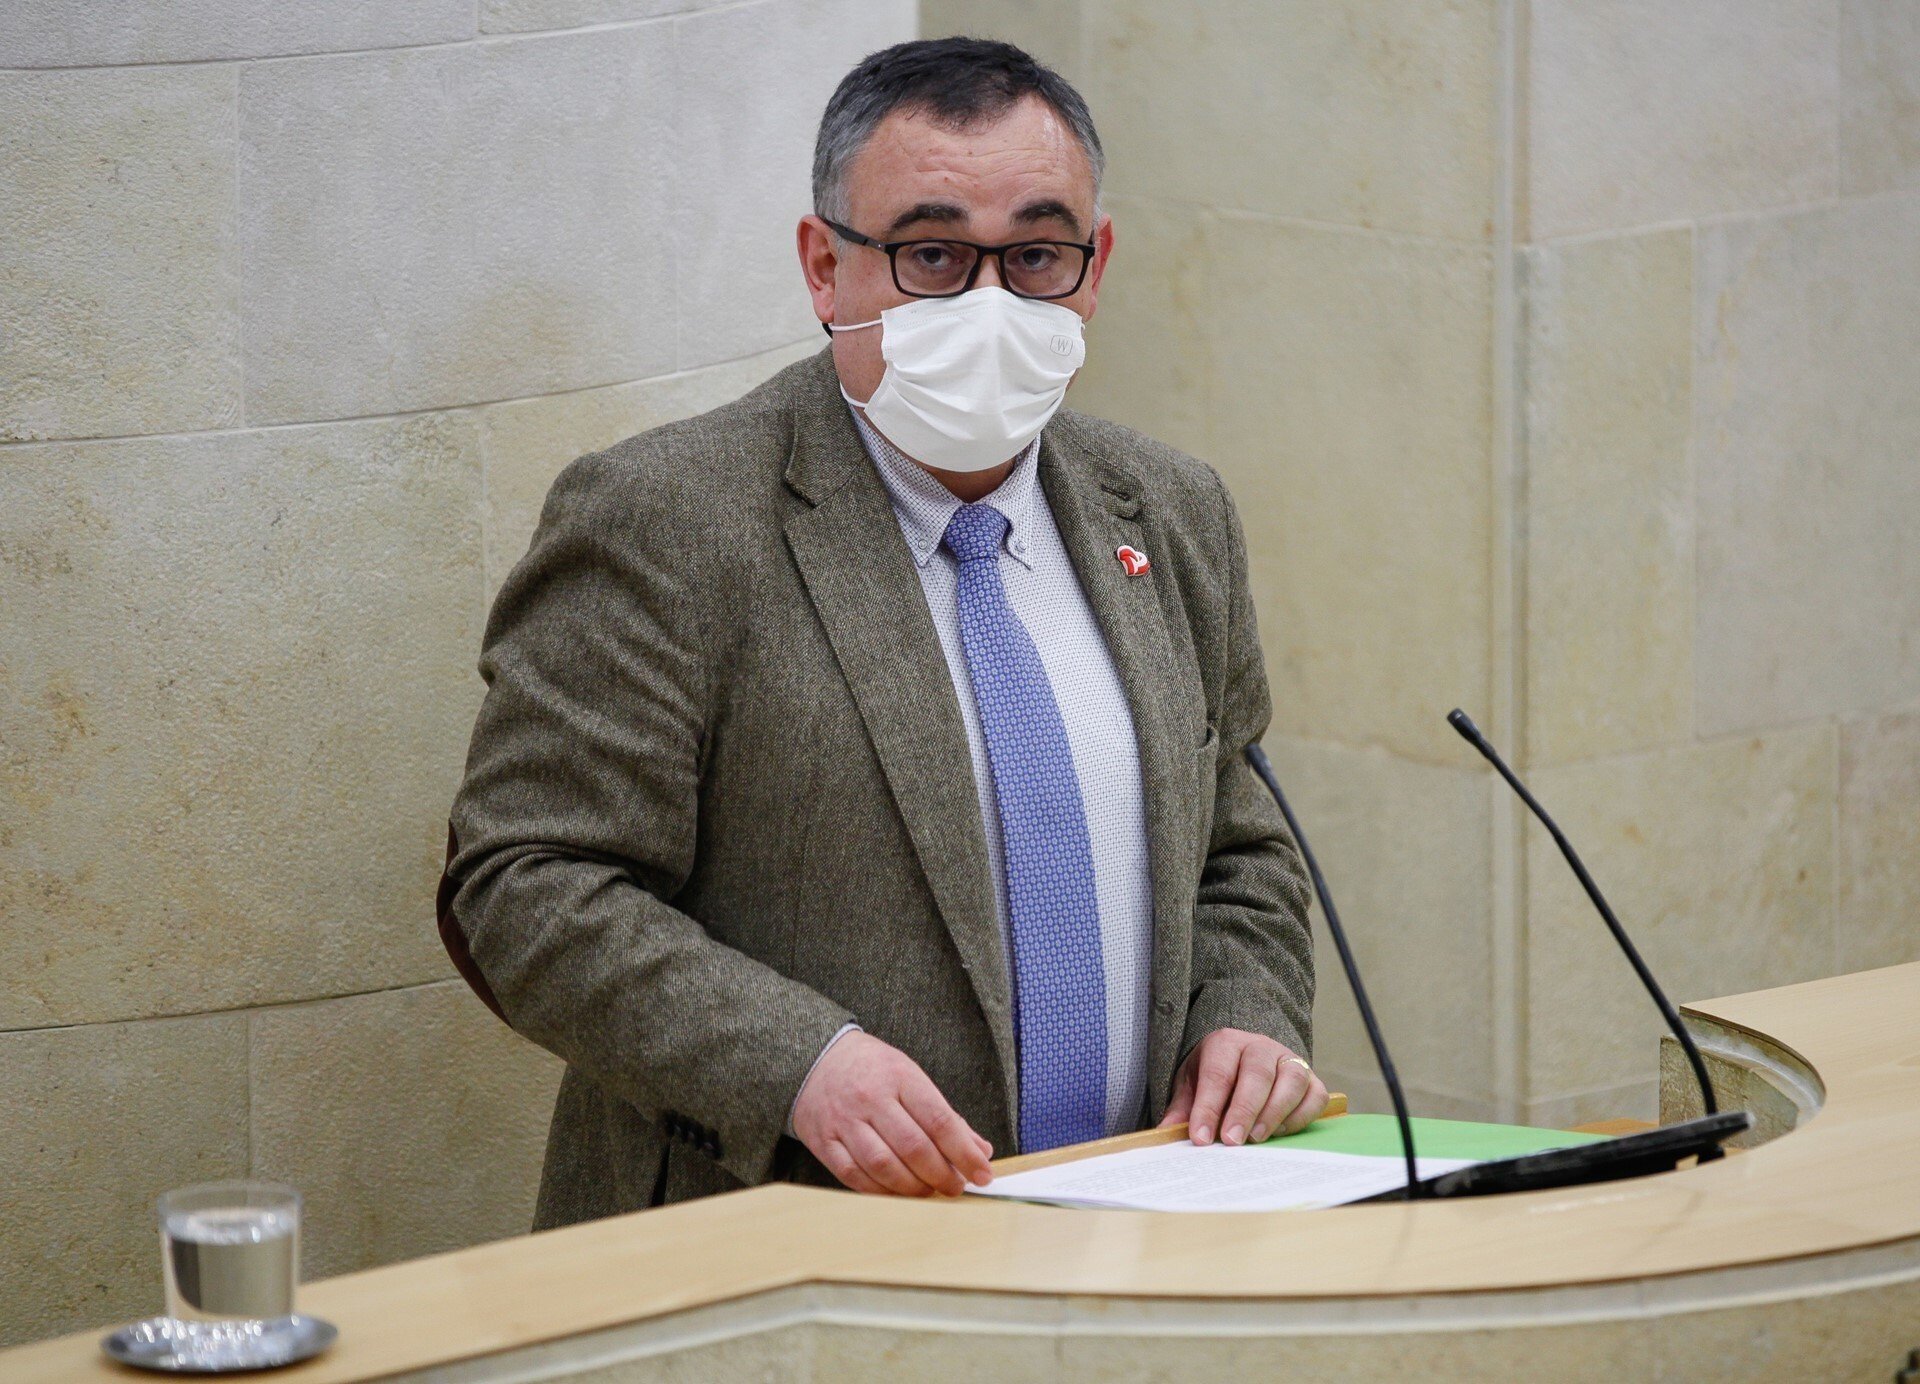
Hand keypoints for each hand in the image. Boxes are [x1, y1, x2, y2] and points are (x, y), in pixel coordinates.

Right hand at [792, 1031, 993, 1195]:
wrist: (816, 1058)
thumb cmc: (873, 1070)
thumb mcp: (911, 1077)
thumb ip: (945, 1116)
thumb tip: (980, 1150)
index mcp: (899, 1076)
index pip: (939, 1121)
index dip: (965, 1153)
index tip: (983, 1173)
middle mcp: (870, 1097)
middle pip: (913, 1147)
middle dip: (941, 1175)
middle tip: (956, 1187)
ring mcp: (844, 1120)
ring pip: (883, 1165)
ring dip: (913, 1188)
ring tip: (929, 1193)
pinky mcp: (824, 1141)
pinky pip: (854, 1175)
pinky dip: (880, 1192)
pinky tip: (897, 1195)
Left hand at [1157, 1028, 1327, 1146]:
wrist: (1244, 1058)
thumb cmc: (1216, 1074)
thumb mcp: (1192, 1083)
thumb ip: (1182, 1108)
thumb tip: (1166, 1133)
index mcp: (1225, 1042)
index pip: (1217, 1073)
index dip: (1208, 1107)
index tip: (1200, 1137)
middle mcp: (1260, 1046)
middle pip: (1257, 1073)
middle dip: (1243, 1110)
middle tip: (1231, 1141)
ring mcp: (1289, 1059)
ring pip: (1291, 1079)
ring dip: (1274, 1112)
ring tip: (1256, 1139)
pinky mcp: (1311, 1078)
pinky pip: (1315, 1095)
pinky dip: (1301, 1116)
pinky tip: (1281, 1132)